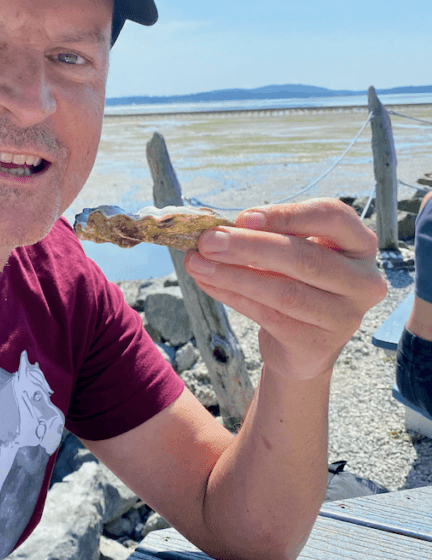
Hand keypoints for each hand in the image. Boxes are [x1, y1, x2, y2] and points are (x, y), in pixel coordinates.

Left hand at [183, 198, 386, 380]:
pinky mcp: (317, 343)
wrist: (303, 344)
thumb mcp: (292, 252)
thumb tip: (218, 228)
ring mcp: (344, 316)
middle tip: (206, 240)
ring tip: (196, 262)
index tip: (243, 217)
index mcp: (360, 245)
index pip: (332, 217)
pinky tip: (206, 282)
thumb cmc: (297, 283)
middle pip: (303, 257)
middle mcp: (362, 280)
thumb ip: (268, 236)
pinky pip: (267, 314)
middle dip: (248, 247)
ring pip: (283, 291)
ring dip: (232, 274)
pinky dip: (232, 296)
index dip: (287, 215)